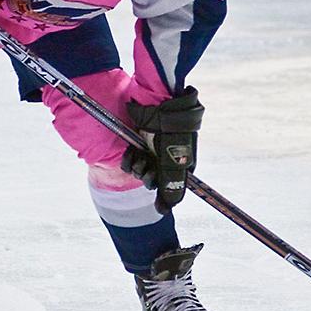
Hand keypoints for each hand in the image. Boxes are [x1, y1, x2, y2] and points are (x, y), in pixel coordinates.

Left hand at [120, 87, 203, 213]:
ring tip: (140, 154)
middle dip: (149, 177)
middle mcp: (166, 159)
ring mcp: (151, 151)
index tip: (159, 198)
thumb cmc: (173, 128)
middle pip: (154, 182)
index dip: (164, 194)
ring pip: (140, 173)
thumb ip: (172, 186)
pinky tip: (132, 149)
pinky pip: (130, 162)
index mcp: (181, 163)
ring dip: (138, 167)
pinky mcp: (136, 144)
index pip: (172, 188)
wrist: (158, 99)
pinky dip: (129, 159)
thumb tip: (166, 210)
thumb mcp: (175, 159)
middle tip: (150, 167)